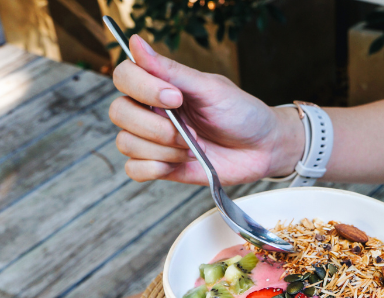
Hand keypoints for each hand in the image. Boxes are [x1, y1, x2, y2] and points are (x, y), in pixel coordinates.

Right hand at [109, 35, 302, 184]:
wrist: (264, 148)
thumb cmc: (242, 113)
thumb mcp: (211, 88)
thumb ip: (172, 70)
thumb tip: (135, 42)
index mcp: (161, 85)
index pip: (125, 76)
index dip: (143, 87)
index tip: (175, 97)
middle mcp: (152, 111)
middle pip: (119, 112)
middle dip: (154, 126)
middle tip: (187, 131)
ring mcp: (155, 140)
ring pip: (126, 143)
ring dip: (161, 149)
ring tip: (191, 149)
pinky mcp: (162, 166)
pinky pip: (134, 170)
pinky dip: (152, 168)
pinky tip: (176, 163)